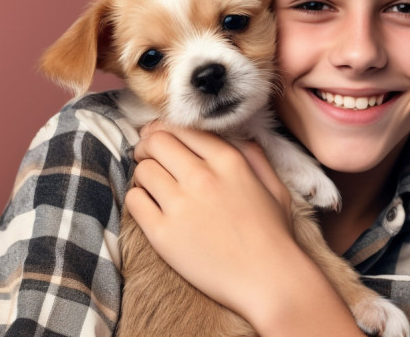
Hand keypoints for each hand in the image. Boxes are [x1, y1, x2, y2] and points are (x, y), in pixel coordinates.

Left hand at [124, 123, 297, 318]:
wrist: (269, 280)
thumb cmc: (274, 236)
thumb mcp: (274, 186)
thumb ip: (254, 156)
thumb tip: (237, 138)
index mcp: (229, 161)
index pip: (183, 129)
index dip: (166, 130)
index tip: (161, 140)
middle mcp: (202, 176)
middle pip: (156, 142)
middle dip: (148, 146)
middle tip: (147, 157)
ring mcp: (181, 205)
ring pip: (142, 170)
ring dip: (144, 174)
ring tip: (152, 186)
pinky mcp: (163, 233)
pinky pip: (134, 200)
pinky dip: (138, 199)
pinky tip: (151, 208)